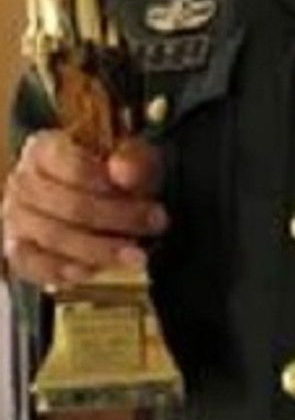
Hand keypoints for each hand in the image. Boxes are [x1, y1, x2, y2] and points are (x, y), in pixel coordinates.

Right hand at [2, 129, 166, 288]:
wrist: (94, 198)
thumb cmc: (111, 174)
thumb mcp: (131, 157)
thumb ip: (132, 159)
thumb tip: (123, 171)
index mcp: (45, 148)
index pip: (72, 164)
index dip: (108, 182)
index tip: (142, 193)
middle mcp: (23, 181)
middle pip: (68, 204)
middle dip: (117, 218)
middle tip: (154, 224)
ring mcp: (15, 218)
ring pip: (54, 237)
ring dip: (100, 249)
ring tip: (137, 254)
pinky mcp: (18, 250)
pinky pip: (36, 266)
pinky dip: (67, 270)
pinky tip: (96, 270)